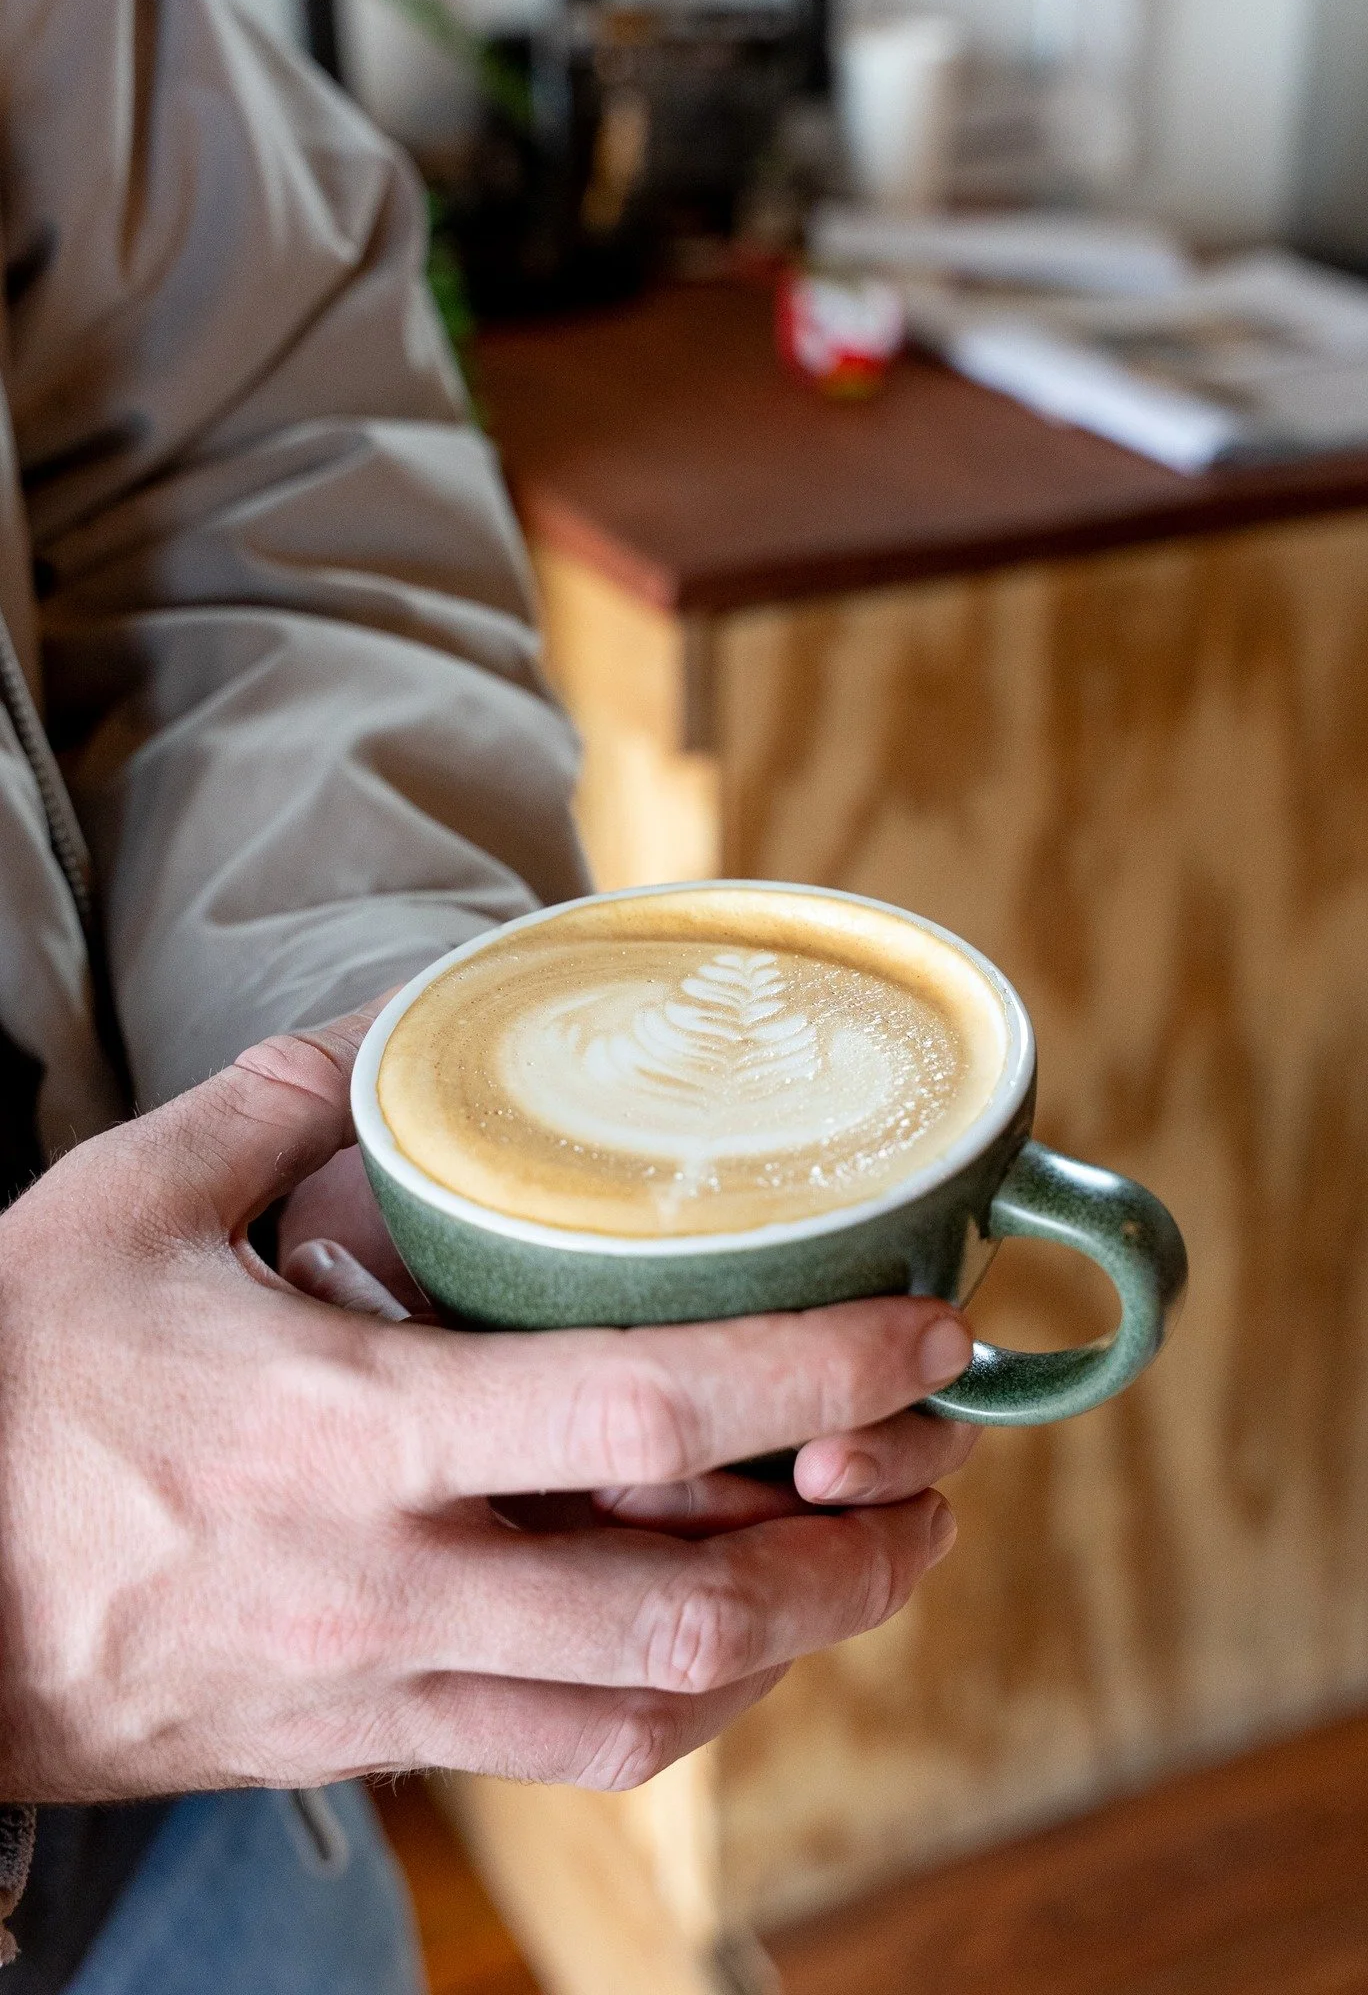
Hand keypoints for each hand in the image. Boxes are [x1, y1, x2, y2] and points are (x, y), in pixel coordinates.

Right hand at [0, 1009, 973, 1806]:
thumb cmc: (6, 1396)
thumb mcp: (120, 1211)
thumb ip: (272, 1103)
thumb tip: (384, 1037)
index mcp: (348, 1429)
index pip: (643, 1413)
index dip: (815, 1373)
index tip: (922, 1333)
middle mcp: (387, 1582)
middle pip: (688, 1609)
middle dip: (857, 1556)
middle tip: (934, 1476)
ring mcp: (379, 1687)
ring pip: (645, 1712)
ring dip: (792, 1645)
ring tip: (863, 1561)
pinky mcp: (358, 1746)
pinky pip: (561, 1758)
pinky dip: (674, 1705)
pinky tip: (715, 1638)